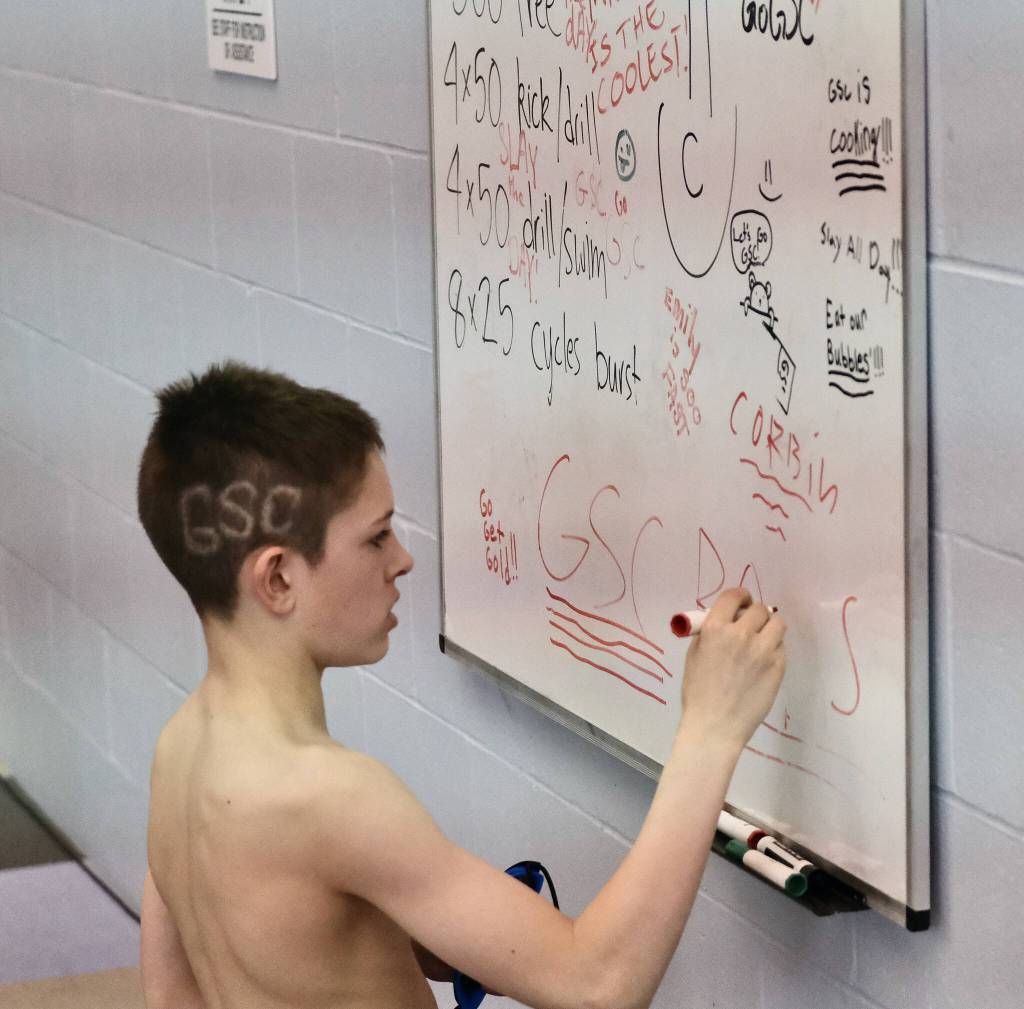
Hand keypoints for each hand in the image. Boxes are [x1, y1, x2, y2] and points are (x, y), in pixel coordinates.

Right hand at [678, 588, 785, 749]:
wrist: (715, 725)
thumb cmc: (698, 692)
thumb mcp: (694, 655)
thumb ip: (709, 633)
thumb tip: (725, 620)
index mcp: (715, 629)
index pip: (733, 597)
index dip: (740, 596)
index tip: (741, 603)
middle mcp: (742, 635)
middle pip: (759, 609)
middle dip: (754, 614)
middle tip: (750, 625)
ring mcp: (763, 651)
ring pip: (777, 624)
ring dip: (769, 628)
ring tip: (762, 640)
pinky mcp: (778, 666)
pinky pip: (781, 647)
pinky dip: (773, 649)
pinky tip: (763, 662)